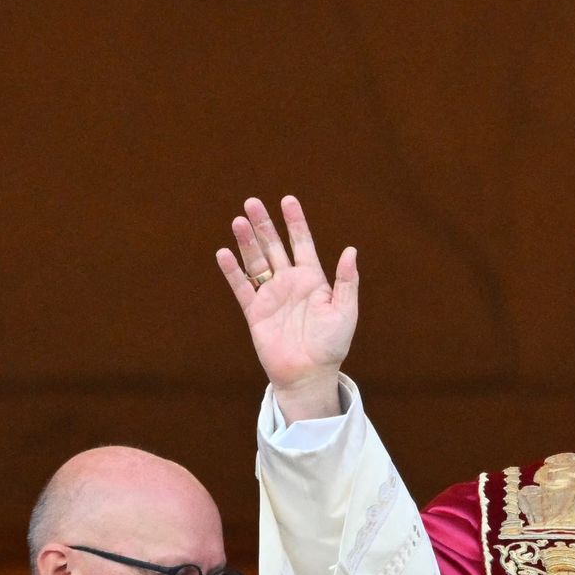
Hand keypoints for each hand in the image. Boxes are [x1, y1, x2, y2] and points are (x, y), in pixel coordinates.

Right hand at [215, 196, 357, 421]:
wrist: (309, 374)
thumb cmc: (332, 344)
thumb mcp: (346, 310)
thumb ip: (347, 281)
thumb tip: (351, 250)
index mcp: (313, 279)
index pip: (302, 243)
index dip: (295, 222)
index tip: (288, 200)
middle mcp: (289, 283)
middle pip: (274, 246)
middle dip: (264, 225)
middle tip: (252, 202)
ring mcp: (271, 296)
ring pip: (256, 262)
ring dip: (247, 242)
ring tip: (238, 220)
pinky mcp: (255, 312)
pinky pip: (241, 287)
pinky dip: (232, 271)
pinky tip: (224, 253)